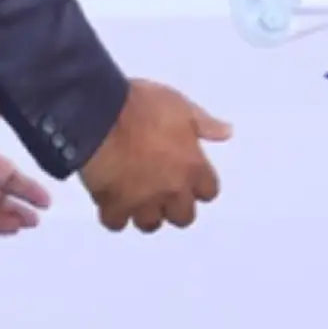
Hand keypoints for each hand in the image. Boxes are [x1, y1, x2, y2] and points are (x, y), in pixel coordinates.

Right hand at [80, 79, 231, 232]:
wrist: (101, 114)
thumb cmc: (141, 105)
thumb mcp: (179, 105)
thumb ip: (204, 124)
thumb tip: (227, 132)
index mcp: (192, 166)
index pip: (209, 192)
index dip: (198, 184)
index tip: (188, 174)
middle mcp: (172, 190)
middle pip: (183, 216)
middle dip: (174, 205)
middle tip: (161, 186)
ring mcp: (143, 201)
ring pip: (150, 223)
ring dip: (144, 211)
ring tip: (135, 193)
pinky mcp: (114, 206)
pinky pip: (116, 222)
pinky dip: (114, 213)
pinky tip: (110, 198)